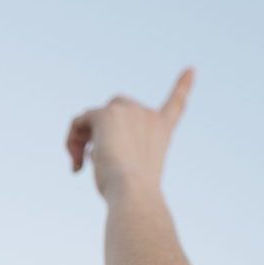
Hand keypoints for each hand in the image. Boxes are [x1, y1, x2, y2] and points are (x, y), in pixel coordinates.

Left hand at [66, 68, 193, 199]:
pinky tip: (78, 162)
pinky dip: (72, 140)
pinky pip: (80, 120)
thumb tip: (88, 149)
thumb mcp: (131, 173)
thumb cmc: (133, 194)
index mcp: (162, 131)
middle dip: (99, 129)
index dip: (183, 86)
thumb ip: (118, 154)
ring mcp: (129, 111)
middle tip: (86, 158)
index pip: (175, 105)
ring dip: (81, 137)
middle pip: (115, 109)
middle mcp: (149, 116)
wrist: (134, 192)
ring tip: (79, 162)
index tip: (191, 69)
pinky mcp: (107, 113)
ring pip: (94, 116)